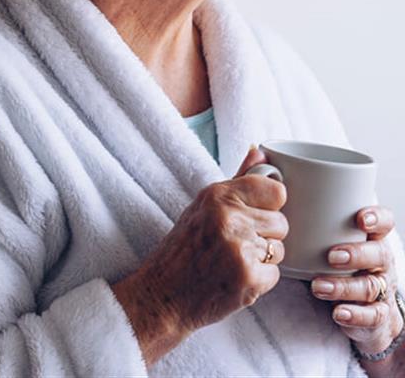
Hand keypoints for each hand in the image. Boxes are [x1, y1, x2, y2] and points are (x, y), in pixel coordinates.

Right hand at [111, 146, 287, 365]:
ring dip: (262, 258)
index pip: (276, 191)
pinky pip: (275, 274)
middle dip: (264, 234)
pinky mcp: (249, 279)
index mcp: (218, 195)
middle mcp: (230, 218)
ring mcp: (240, 249)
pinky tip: (234, 277)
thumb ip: (238, 178)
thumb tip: (260, 151)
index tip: (254, 213)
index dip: (269, 205)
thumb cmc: (184, 247)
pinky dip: (259, 280)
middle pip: (282, 222)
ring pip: (280, 249)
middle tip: (236, 243)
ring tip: (233, 260)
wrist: (164, 294)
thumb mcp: (203, 204)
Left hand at [311, 205, 403, 356]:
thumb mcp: (330, 237)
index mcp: (372, 238)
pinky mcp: (377, 315)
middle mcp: (380, 262)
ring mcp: (381, 289)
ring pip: (370, 286)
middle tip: (331, 256)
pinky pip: (372, 316)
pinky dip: (354, 315)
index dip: (377, 219)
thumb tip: (271, 172)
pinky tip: (338, 312)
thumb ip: (309, 212)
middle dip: (356, 254)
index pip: (385, 223)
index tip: (360, 219)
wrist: (362, 306)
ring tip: (318, 286)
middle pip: (380, 254)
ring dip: (344, 286)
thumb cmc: (338, 261)